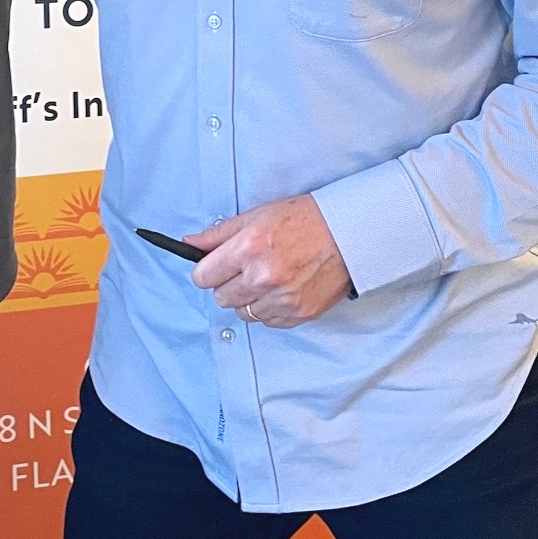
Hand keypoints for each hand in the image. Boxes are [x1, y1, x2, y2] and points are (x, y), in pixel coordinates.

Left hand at [186, 194, 351, 328]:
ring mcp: (281, 299)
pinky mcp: (298, 314)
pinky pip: (268, 322)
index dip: (206, 271)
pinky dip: (270, 309)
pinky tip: (282, 289)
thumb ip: (218, 234)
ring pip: (244, 313)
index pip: (203, 277)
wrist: (347, 234)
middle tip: (245, 269)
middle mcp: (262, 277)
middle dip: (228, 285)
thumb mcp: (256, 216)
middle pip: (221, 298)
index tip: (213, 268)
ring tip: (267, 278)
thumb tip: (190, 243)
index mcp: (248, 248)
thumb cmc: (303, 220)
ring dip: (250, 299)